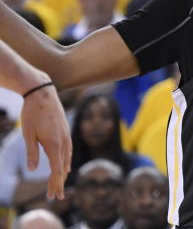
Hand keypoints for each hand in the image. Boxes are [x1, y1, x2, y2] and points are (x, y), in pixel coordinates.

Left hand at [20, 80, 70, 199]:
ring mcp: (66, 135)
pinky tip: (65, 163)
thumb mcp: (28, 134)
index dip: (56, 184)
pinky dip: (66, 161)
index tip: (55, 196)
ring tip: (61, 182)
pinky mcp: (65, 130)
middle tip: (57, 196)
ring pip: (68, 158)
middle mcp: (63, 141)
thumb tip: (34, 170)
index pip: (57, 169)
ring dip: (64, 172)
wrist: (43, 93)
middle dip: (60, 182)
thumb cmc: (32, 113)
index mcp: (54, 144)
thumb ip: (32, 152)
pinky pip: (68, 150)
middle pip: (64, 166)